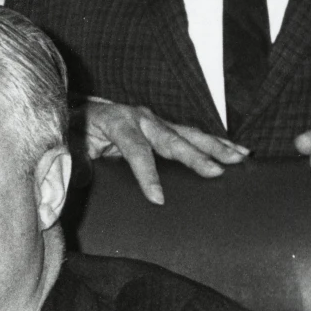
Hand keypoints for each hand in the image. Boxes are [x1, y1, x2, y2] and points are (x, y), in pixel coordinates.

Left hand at [85, 97, 246, 204]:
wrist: (80, 112)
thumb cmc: (76, 132)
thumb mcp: (71, 147)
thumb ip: (76, 162)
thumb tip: (81, 177)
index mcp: (117, 122)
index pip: (135, 149)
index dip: (146, 174)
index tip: (158, 199)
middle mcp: (140, 117)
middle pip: (171, 139)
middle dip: (195, 156)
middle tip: (216, 172)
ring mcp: (155, 120)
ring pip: (189, 134)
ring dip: (216, 147)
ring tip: (239, 158)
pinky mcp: (165, 126)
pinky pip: (193, 135)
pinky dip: (216, 143)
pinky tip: (237, 151)